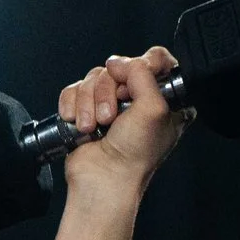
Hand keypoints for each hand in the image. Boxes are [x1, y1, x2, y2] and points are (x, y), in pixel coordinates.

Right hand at [57, 45, 189, 195]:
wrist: (103, 178)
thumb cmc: (134, 154)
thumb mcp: (153, 108)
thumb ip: (143, 73)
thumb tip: (119, 63)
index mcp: (166, 101)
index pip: (158, 60)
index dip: (144, 63)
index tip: (134, 79)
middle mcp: (140, 100)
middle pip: (119, 67)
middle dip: (108, 91)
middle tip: (111, 116)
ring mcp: (113, 104)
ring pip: (94, 78)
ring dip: (89, 102)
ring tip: (95, 126)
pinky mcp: (87, 109)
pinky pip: (75, 89)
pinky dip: (73, 106)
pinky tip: (80, 125)